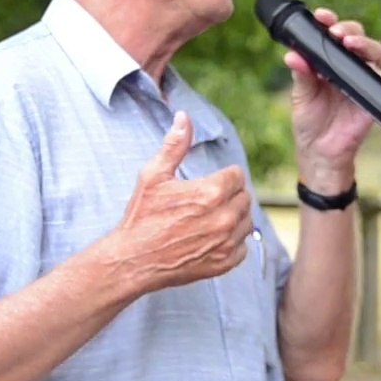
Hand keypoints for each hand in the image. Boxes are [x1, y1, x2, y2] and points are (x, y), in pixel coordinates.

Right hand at [112, 112, 253, 290]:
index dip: (224, 177)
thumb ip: (175, 145)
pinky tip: (212, 238)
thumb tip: (183, 117)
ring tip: (210, 217)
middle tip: (208, 200)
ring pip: (247, 222)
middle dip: (230, 195)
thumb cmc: (141, 217)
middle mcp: (224, 218)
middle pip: (245, 197)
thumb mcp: (154, 175)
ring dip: (234, 217)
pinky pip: (243, 247)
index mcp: (210, 193)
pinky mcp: (224, 263)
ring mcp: (226, 243)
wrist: (133, 260)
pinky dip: (233, 242)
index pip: (237, 176)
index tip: (209, 182)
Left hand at [284, 9, 380, 182]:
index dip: (329, 21)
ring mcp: (364, 80)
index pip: (333, 34)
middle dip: (348, 29)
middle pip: (357, 37)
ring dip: (363, 44)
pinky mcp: (374, 96)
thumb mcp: (301, 95)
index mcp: (329, 61)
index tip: (320, 16)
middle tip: (334, 31)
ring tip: (347, 43)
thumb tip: (292, 54)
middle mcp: (349, 67)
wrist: (319, 152)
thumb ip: (301, 73)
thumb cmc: (310, 121)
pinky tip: (362, 67)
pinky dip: (372, 71)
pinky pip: (379, 79)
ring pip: (373, 52)